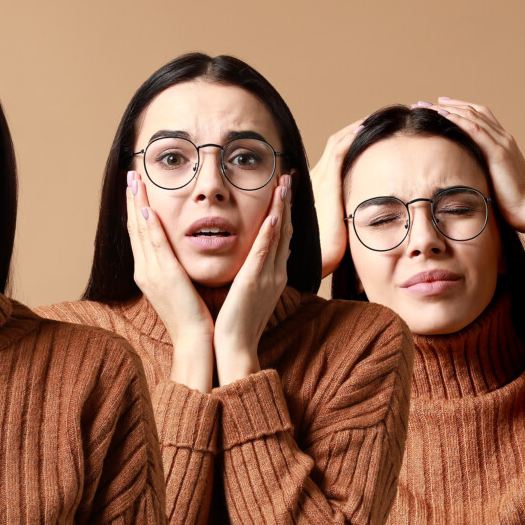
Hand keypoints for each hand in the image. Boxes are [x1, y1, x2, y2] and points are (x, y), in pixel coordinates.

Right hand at [125, 170, 213, 390]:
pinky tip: (146, 209)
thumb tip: (177, 256)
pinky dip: (148, 226)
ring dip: (136, 204)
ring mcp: (152, 273)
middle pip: (134, 228)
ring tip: (134, 181)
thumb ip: (176, 269)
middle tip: (129, 175)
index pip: (140, 235)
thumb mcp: (181, 288)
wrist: (195, 341)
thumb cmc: (193, 318)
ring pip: (140, 232)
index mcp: (149, 272)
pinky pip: (155, 246)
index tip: (135, 189)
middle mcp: (145, 270)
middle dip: (131, 200)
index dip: (135, 210)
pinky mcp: (164, 277)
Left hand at [213, 174, 293, 382]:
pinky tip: (273, 218)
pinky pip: (264, 255)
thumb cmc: (239, 323)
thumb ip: (256, 272)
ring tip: (284, 185)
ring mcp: (268, 277)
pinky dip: (271, 235)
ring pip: (278, 236)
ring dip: (281, 209)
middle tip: (288, 176)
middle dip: (287, 203)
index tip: (284, 189)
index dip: (284, 211)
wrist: (236, 348)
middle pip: (285, 230)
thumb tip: (258, 258)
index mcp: (273, 274)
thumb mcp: (251, 292)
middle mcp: (275, 272)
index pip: (281, 235)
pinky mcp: (254, 283)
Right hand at [311, 120, 365, 279]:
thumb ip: (349, 216)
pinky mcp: (326, 184)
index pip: (336, 154)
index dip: (352, 140)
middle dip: (356, 129)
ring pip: (337, 142)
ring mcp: (319, 179)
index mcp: (317, 187)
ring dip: (357, 127)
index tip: (373, 133)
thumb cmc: (327, 251)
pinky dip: (352, 136)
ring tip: (376, 118)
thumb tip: (366, 217)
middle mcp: (315, 178)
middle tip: (379, 120)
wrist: (315, 261)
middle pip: (336, 143)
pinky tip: (366, 128)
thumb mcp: (339, 228)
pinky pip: (338, 151)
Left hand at [421, 98, 524, 238]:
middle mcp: (503, 138)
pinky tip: (441, 115)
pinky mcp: (498, 153)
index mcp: (503, 143)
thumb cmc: (511, 202)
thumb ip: (480, 169)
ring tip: (425, 106)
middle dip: (448, 105)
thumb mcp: (492, 180)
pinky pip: (475, 130)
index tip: (438, 105)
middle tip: (424, 102)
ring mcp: (502, 143)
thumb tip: (461, 172)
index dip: (458, 109)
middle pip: (473, 111)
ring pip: (472, 116)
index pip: (479, 117)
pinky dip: (457, 120)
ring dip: (446, 109)